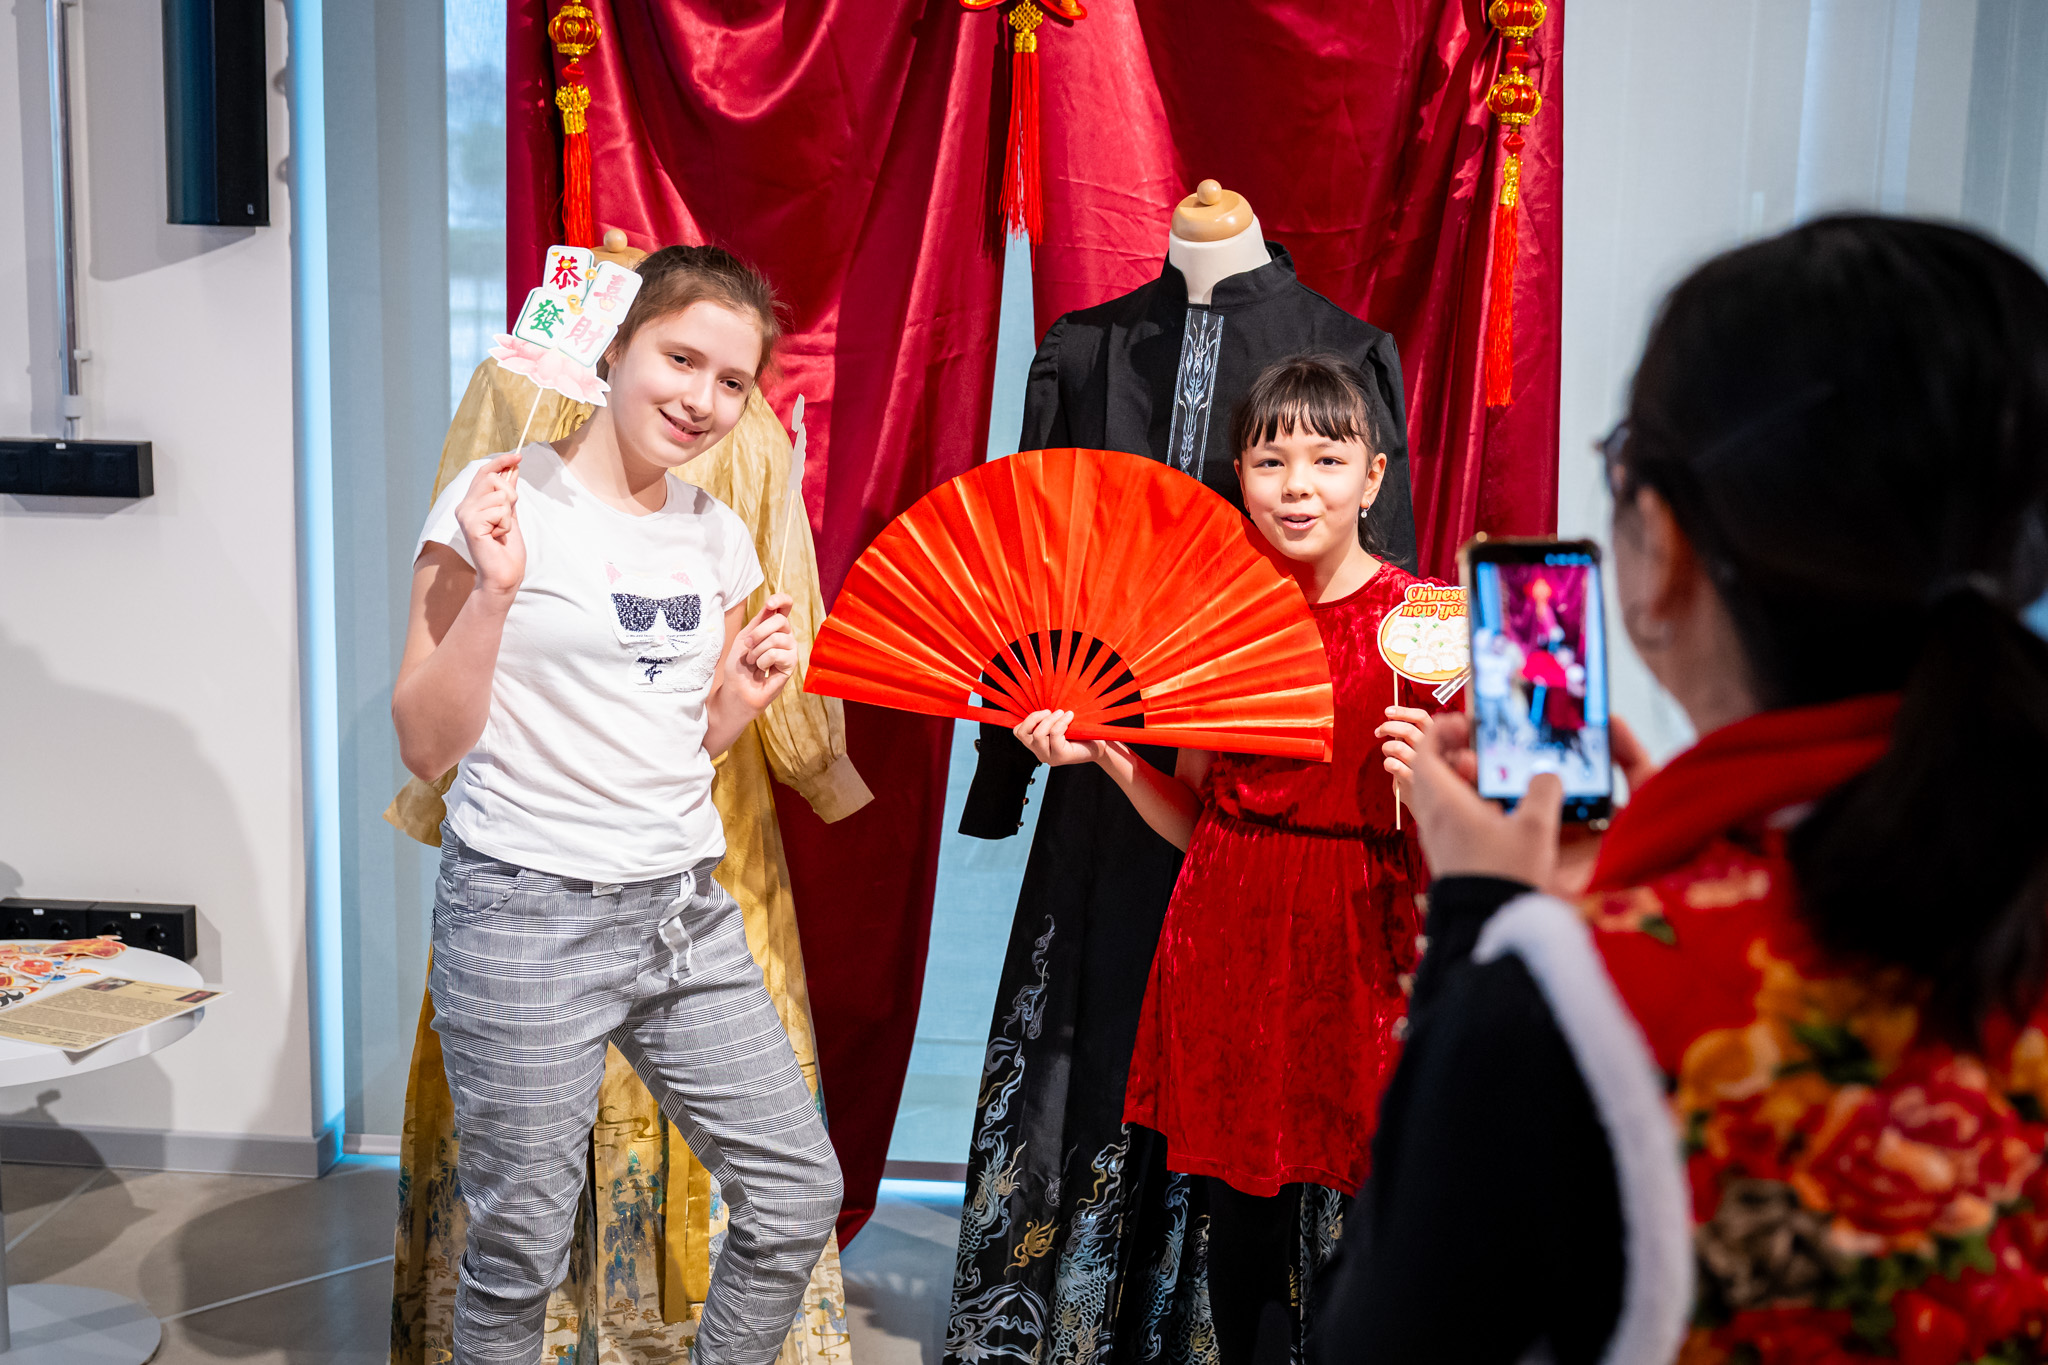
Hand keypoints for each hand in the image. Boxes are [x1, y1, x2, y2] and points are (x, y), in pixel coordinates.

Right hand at [455, 451, 524, 595]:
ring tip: (500, 532)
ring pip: (500, 495)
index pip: (483, 473)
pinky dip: (506, 525)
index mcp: (470, 504)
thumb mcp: (510, 516)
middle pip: (493, 478)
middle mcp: (464, 507)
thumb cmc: (506, 550)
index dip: (501, 462)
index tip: (518, 456)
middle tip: (507, 519)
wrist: (504, 576)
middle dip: (510, 495)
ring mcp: (465, 515)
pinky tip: (497, 538)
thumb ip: (507, 494)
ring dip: (509, 516)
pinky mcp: (471, 524)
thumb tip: (512, 470)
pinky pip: (500, 511)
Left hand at [721, 594, 797, 711]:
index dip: (781, 600)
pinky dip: (763, 662)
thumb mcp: (745, 637)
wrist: (738, 689)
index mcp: (773, 626)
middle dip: (758, 633)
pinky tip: (763, 670)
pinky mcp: (791, 664)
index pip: (785, 606)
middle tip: (748, 646)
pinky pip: (776, 654)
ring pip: (777, 638)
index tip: (769, 604)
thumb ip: (759, 621)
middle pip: (780, 620)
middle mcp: (785, 635)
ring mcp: (790, 649)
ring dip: (758, 651)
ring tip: (754, 661)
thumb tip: (771, 606)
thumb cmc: (740, 665)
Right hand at [1014, 710, 1104, 766]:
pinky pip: (1054, 735)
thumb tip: (1040, 686)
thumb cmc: (1079, 730)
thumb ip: (1048, 713)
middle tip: (1051, 711)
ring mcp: (1048, 756)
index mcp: (1035, 743)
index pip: (1018, 732)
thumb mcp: (1059, 720)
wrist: (1098, 744)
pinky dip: (1061, 722)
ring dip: (1050, 719)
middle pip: (1022, 733)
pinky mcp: (1059, 757)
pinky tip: (1070, 717)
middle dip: (1035, 717)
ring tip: (1062, 713)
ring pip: (1038, 734)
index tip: (1044, 711)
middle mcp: (1039, 752)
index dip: (1027, 719)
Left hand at [1377, 706, 1477, 787]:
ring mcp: (1424, 768)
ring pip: (1398, 746)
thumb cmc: (1423, 773)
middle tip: (1379, 730)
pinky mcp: (1412, 782)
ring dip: (1387, 747)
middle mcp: (1434, 751)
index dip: (1403, 712)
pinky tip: (1390, 765)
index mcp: (1438, 740)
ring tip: (1387, 752)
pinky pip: (1392, 764)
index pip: (1422, 717)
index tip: (1387, 711)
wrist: (1428, 804)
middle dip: (1388, 726)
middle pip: (1408, 730)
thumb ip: (1411, 736)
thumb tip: (1391, 718)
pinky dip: (1387, 762)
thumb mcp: (1423, 752)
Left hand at [1397, 710, 1563, 888]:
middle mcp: (1432, 817)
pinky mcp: (1446, 854)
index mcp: (1444, 801)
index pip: (1425, 751)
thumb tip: (1548, 774)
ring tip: (1490, 776)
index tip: (1464, 722)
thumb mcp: (1536, 828)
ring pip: (1436, 794)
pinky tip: (1493, 810)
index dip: (1440, 730)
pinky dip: (1463, 802)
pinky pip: (1446, 815)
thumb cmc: (1506, 875)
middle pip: (1428, 770)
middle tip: (1479, 745)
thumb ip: (1544, 791)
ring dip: (1458, 778)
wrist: (1488, 925)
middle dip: (1451, 751)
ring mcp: (1436, 837)